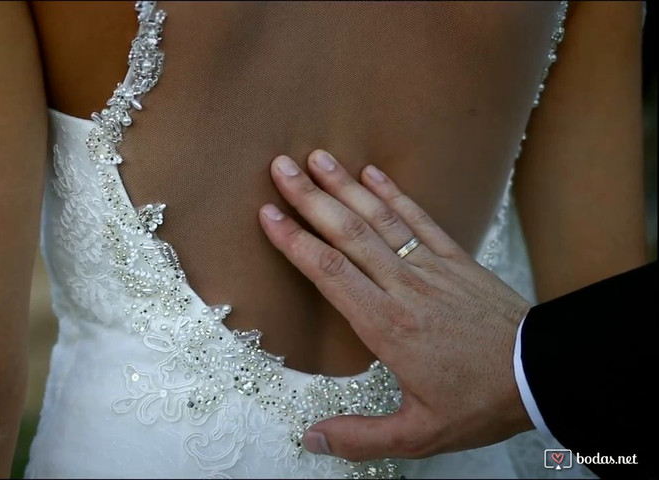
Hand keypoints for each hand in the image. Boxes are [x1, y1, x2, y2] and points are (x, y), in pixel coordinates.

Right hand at [258, 150, 534, 461]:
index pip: (330, 272)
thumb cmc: (480, 401)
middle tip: (279, 167)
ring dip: (345, 186)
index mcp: (386, 327)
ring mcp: (431, 268)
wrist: (543, 373)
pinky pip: (420, 219)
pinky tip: (372, 173)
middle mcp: (403, 288)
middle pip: (348, 234)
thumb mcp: (419, 434)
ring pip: (380, 219)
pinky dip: (395, 193)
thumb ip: (362, 436)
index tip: (268, 215)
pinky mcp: (455, 260)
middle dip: (310, 198)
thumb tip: (311, 438)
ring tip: (316, 157)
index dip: (295, 241)